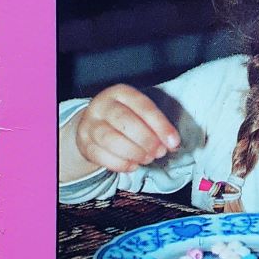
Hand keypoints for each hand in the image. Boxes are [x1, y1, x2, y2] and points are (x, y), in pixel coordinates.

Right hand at [60, 84, 180, 180]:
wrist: (96, 124)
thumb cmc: (127, 117)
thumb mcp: (141, 113)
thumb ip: (157, 126)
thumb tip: (172, 144)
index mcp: (121, 93)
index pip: (143, 106)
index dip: (160, 125)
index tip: (173, 142)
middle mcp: (103, 105)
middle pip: (124, 121)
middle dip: (146, 140)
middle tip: (159, 152)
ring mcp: (90, 124)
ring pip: (110, 139)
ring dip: (133, 152)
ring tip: (147, 159)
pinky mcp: (84, 144)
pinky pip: (101, 156)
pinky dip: (120, 164)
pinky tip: (133, 165)